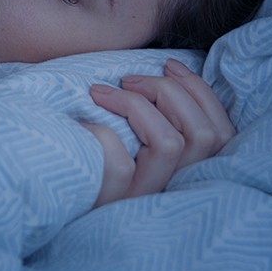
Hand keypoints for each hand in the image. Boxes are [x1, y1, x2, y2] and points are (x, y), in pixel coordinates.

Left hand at [79, 58, 234, 208]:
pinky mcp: (113, 204)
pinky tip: (83, 127)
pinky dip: (103, 135)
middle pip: (204, 136)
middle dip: (167, 92)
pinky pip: (120, 164)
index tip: (169, 66)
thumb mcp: (136, 135)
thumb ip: (163, 116)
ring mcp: (144, 200)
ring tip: (101, 94)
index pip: (222, 133)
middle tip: (127, 80)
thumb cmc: (94, 150)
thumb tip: (170, 72)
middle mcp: (175, 189)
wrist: (49, 191)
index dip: (200, 92)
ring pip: (169, 144)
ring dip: (136, 105)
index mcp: (188, 171)